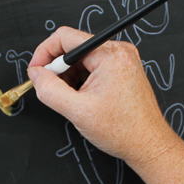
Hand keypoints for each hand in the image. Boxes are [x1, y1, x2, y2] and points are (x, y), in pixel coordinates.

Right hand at [28, 27, 174, 162]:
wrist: (148, 145)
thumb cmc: (124, 130)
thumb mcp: (77, 111)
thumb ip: (49, 89)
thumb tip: (35, 75)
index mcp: (110, 54)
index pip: (65, 38)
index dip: (44, 53)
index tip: (35, 71)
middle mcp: (118, 51)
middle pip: (73, 47)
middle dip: (58, 69)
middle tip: (52, 91)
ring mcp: (121, 60)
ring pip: (81, 59)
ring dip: (69, 77)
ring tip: (72, 100)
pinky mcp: (122, 70)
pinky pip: (92, 67)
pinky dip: (81, 81)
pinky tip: (82, 99)